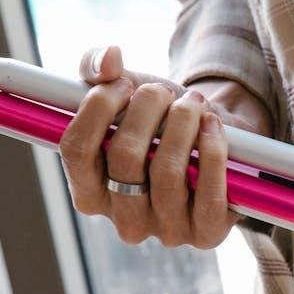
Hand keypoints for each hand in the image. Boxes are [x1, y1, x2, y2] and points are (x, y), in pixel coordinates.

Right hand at [59, 45, 272, 248]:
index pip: (76, 151)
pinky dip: (213, 150)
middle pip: (123, 157)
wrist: (217, 138)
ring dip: (182, 122)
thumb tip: (108, 60)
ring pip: (167, 172)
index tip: (123, 84)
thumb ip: (98, 67)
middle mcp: (124, 221)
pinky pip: (208, 194)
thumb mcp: (126, 90)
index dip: (98, 107)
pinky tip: (212, 125)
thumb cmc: (162, 120)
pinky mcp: (206, 234)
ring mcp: (165, 231)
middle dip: (146, 109)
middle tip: (163, 91)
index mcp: (91, 192)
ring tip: (192, 103)